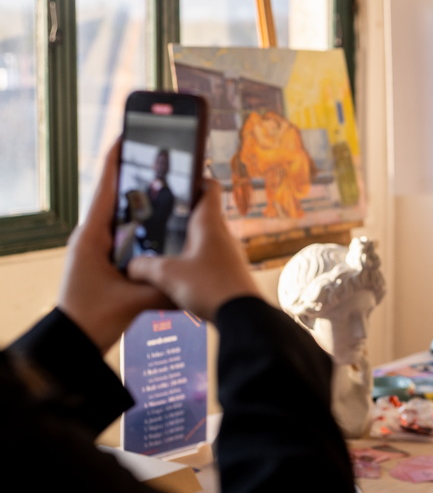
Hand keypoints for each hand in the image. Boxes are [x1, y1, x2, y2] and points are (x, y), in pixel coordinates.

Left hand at [57, 141, 172, 353]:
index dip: (116, 160)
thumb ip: (166, 285)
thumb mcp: (135, 301)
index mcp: (92, 236)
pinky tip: (163, 225)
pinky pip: (126, 234)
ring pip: (123, 216)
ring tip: (168, 188)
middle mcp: (93, 236)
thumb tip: (196, 274)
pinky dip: (142, 225)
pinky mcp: (105, 261)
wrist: (74, 342)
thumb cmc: (94, 318)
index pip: (105, 187)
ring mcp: (98, 248)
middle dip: (137, 178)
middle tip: (161, 160)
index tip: (126, 135)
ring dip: (142, 202)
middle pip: (116, 196)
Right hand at [127, 178, 260, 320]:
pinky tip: (176, 272)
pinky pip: (208, 258)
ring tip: (161, 243)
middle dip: (182, 213)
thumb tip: (129, 266)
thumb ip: (143, 267)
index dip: (197, 177)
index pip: (210, 188)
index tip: (181, 175)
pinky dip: (193, 259)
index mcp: (210, 223)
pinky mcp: (229, 272)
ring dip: (187, 239)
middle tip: (158, 213)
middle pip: (204, 213)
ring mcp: (229, 254)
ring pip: (205, 238)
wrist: (241, 316)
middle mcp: (222, 234)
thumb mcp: (167, 275)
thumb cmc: (209, 287)